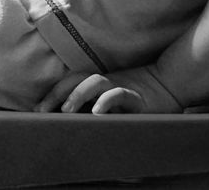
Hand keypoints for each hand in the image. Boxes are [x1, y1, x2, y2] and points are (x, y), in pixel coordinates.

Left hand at [34, 66, 183, 113]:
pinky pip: (120, 94)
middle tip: (43, 111)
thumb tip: (70, 130)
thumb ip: (95, 115)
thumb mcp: (114, 109)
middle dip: (57, 93)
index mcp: (98, 87)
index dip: (53, 93)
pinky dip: (108, 100)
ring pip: (95, 81)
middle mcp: (106, 85)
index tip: (37, 111)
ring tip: (67, 110)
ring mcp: (121, 88)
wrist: (171, 87)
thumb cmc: (140, 104)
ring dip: (78, 94)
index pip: (70, 82)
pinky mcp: (138, 98)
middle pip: (76, 79)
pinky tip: (98, 112)